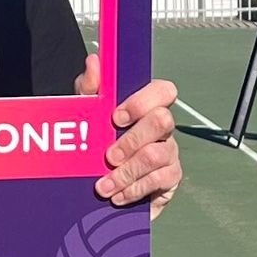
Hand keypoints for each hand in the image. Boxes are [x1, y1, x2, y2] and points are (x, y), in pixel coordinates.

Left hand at [74, 53, 179, 217]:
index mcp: (146, 107)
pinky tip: (117, 195)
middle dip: (132, 140)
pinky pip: (160, 181)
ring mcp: (169, 152)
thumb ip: (90, 88)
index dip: (142, 101)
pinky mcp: (170, 179)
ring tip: (104, 185)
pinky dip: (134, 189)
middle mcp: (162, 128)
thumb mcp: (86, 113)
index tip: (116, 117)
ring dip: (127, 172)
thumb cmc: (96, 141)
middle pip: (162, 120)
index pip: (163, 90)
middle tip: (109, 156)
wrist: (95, 185)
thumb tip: (94, 61)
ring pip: (157, 155)